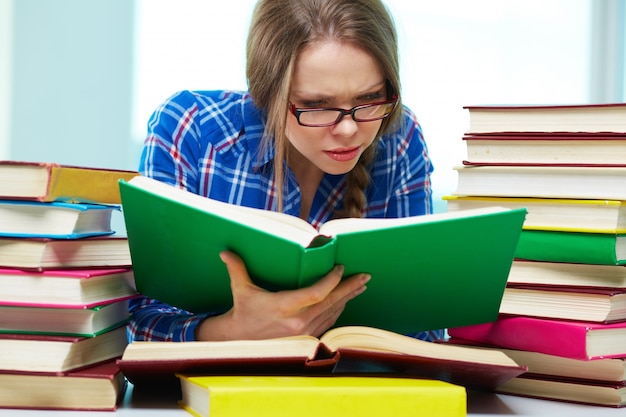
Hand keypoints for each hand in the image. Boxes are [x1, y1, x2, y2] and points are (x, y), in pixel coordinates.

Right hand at [195, 250, 369, 340]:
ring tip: (361, 286)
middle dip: (350, 288)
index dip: (331, 281)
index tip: (340, 268)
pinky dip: (339, 309)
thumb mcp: (240, 289)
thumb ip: (236, 269)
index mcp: (283, 307)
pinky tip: (346, 300)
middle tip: (365, 276)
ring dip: (348, 298)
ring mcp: (304, 332)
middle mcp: (297, 322)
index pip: (315, 293)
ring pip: (333, 312)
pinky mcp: (307, 337)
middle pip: (330, 302)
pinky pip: (329, 321)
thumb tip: (225, 251)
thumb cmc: (243, 311)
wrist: (241, 340)